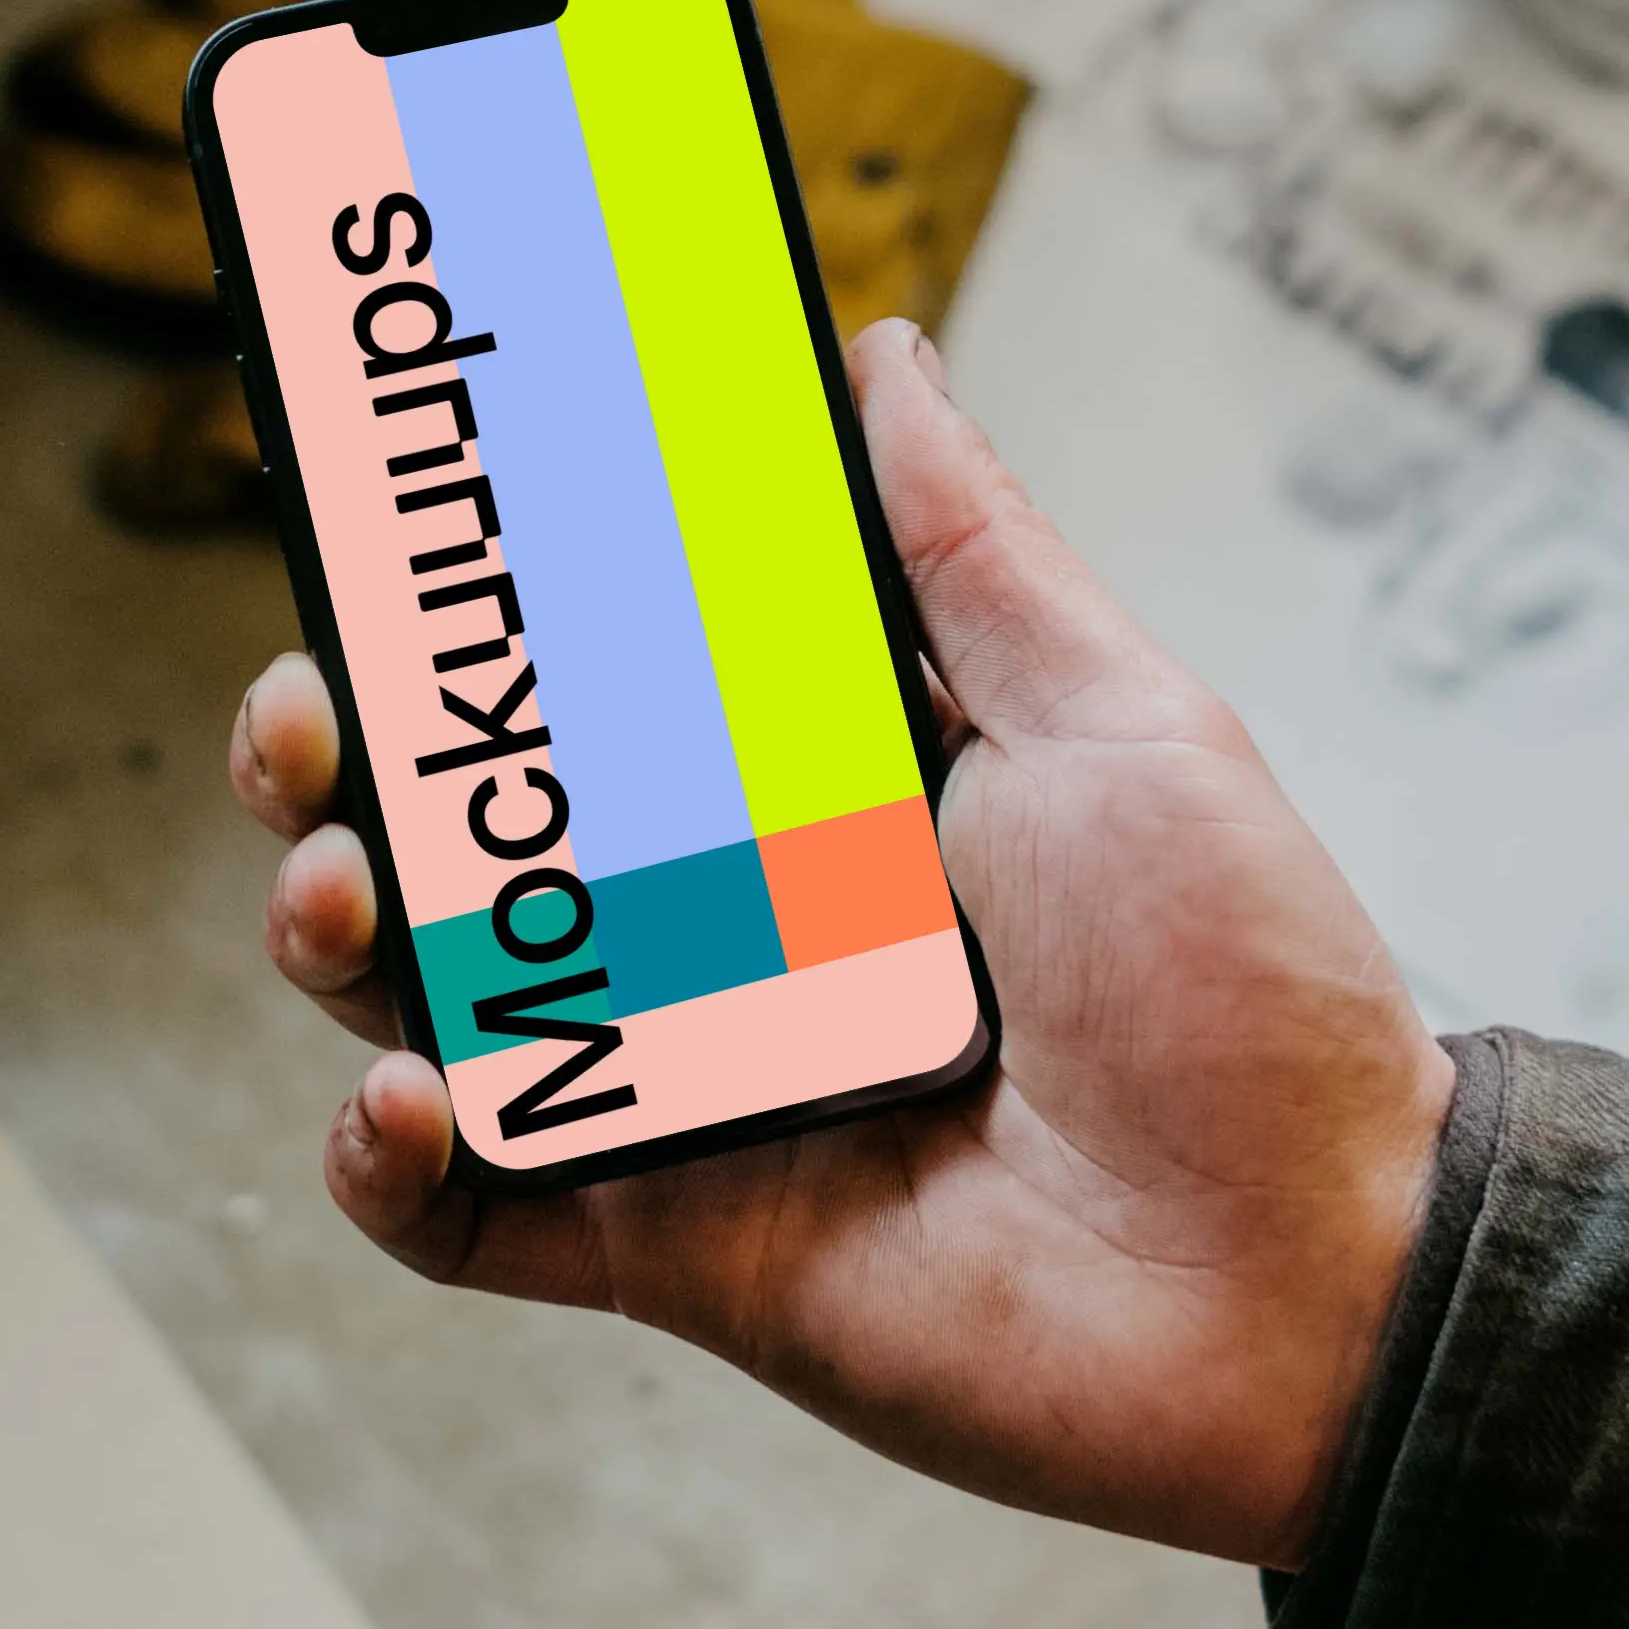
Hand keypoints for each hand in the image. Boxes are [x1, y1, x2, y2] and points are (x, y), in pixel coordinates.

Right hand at [229, 322, 1452, 1568]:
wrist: (1316, 1276)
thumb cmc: (1249, 996)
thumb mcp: (1117, 723)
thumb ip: (970, 552)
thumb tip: (884, 352)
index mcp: (814, 799)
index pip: (591, 680)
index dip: (469, 610)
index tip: (386, 515)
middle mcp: (724, 935)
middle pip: (467, 829)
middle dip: (342, 755)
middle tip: (312, 713)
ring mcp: (685, 1092)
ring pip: (432, 1000)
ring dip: (332, 930)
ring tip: (335, 884)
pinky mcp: (670, 1249)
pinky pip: (468, 1219)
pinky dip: (390, 1164)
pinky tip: (403, 1093)